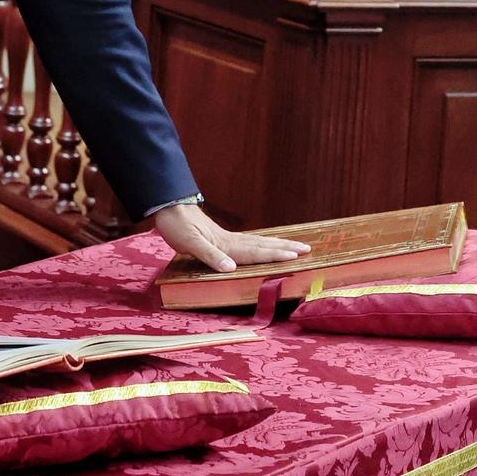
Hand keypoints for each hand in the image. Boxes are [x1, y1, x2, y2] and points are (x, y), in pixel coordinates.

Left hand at [150, 202, 309, 272]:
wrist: (169, 207)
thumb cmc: (177, 226)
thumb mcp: (189, 242)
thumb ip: (209, 255)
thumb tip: (230, 269)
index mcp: (226, 244)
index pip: (255, 252)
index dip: (275, 255)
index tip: (295, 256)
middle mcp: (231, 240)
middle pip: (263, 245)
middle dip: (285, 248)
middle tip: (307, 249)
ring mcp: (227, 237)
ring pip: (258, 242)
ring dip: (277, 245)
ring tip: (294, 246)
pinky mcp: (221, 237)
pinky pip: (249, 242)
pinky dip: (262, 244)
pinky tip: (265, 245)